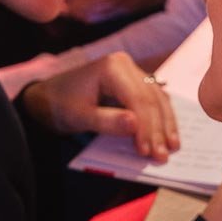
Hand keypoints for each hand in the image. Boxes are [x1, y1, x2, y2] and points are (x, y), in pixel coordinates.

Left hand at [20, 52, 179, 161]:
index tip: (147, 151)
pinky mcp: (134, 83)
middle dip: (158, 129)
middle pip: (151, 99)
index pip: (137, 99)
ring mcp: (132, 72)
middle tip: (162, 156)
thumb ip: (107, 121)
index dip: (146, 126)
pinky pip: (154, 100)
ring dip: (165, 124)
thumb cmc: (61, 105)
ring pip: (158, 99)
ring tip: (171, 148)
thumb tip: (135, 124)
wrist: (50, 98)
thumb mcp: (79, 116)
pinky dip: (161, 118)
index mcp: (112, 67)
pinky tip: (168, 135)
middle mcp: (126, 65)